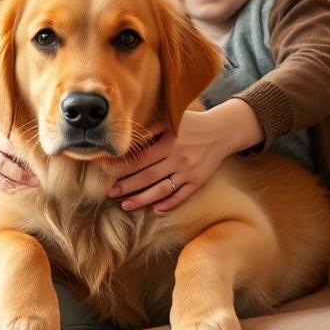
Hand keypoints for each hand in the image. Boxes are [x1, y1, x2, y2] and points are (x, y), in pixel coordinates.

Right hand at [0, 108, 38, 192]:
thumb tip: (44, 109)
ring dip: (18, 176)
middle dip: (26, 162)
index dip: (29, 143)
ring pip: (0, 165)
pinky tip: (16, 190)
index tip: (45, 152)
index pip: (15, 132)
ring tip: (35, 183)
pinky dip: (3, 185)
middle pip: (8, 150)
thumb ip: (21, 111)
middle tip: (43, 173)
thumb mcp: (5, 114)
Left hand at [107, 100, 263, 211]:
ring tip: (125, 206)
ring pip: (162, 190)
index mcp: (169, 143)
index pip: (140, 159)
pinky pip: (182, 196)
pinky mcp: (198, 181)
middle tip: (110, 193)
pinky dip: (168, 204)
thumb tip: (127, 143)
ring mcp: (189, 172)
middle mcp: (178, 159)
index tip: (107, 173)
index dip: (122, 168)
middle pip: (148, 177)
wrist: (222, 131)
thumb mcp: (170, 120)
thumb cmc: (191, 124)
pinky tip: (155, 209)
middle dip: (127, 186)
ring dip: (142, 200)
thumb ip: (150, 130)